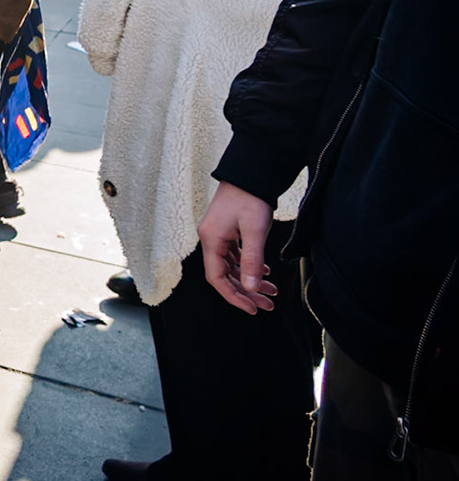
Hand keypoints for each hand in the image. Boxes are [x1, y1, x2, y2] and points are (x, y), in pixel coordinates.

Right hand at [198, 181, 277, 313]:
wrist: (250, 172)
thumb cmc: (250, 197)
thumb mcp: (255, 231)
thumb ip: (252, 260)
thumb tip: (250, 288)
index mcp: (211, 240)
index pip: (216, 278)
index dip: (234, 296)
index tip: (252, 308)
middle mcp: (211, 239)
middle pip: (224, 275)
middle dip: (246, 292)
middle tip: (267, 305)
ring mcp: (218, 234)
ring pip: (231, 266)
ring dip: (249, 280)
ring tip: (271, 291)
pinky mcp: (227, 229)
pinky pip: (234, 255)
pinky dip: (248, 266)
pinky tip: (264, 271)